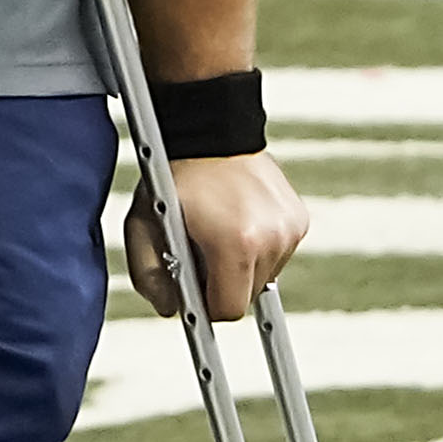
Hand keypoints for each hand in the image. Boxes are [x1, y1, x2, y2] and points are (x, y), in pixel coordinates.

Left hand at [126, 149, 309, 318]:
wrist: (211, 131)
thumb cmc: (175, 177)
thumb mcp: (144, 225)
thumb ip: (149, 276)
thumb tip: (171, 310)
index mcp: (235, 244)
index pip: (227, 309)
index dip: (205, 304)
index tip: (193, 290)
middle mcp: (271, 238)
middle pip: (247, 296)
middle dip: (221, 284)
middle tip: (200, 252)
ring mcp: (289, 229)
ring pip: (264, 278)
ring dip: (241, 267)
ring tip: (219, 233)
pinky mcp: (298, 220)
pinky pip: (277, 256)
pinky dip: (258, 249)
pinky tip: (238, 223)